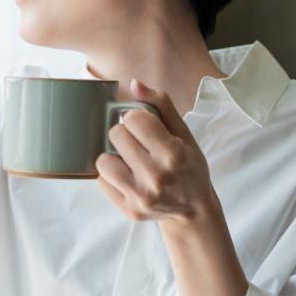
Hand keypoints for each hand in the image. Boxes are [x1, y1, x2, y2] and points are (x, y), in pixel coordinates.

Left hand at [95, 79, 220, 228]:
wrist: (193, 211)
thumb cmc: (189, 168)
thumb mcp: (184, 135)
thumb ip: (161, 106)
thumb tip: (134, 84)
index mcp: (173, 153)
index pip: (133, 118)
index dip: (137, 118)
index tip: (146, 127)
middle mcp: (156, 176)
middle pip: (116, 135)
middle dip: (125, 135)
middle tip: (139, 145)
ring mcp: (141, 196)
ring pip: (103, 160)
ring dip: (114, 156)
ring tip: (130, 161)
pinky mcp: (129, 209)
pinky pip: (102, 181)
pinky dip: (112, 177)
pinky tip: (129, 177)